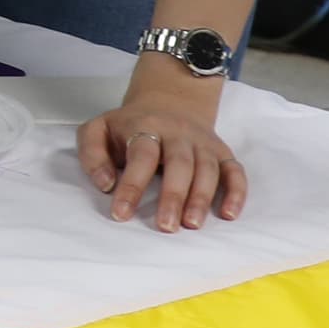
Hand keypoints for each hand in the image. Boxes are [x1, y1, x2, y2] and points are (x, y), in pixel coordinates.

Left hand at [80, 65, 246, 230]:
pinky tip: (228, 214)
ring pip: (208, 169)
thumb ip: (92, 154)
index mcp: (145, 127)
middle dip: (173, 196)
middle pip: (180, 164)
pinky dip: (236, 192)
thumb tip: (106, 184)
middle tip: (166, 227)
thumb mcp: (98, 129)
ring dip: (202, 198)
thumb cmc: (128, 126)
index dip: (132, 186)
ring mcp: (203, 142)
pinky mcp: (222, 151)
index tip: (121, 214)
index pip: (141, 156)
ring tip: (192, 225)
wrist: (168, 101)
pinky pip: (235, 170)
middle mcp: (178, 133)